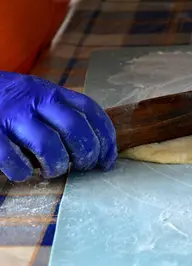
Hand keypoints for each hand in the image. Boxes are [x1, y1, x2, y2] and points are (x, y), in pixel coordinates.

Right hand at [0, 72, 117, 181]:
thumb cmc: (6, 102)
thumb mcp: (36, 97)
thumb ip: (61, 113)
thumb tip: (97, 146)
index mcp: (52, 92)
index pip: (91, 111)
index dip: (106, 138)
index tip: (108, 160)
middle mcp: (35, 99)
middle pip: (75, 128)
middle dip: (86, 154)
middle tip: (82, 167)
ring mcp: (12, 115)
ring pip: (49, 145)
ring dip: (57, 165)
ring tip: (51, 171)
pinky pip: (13, 159)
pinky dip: (22, 172)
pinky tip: (22, 173)